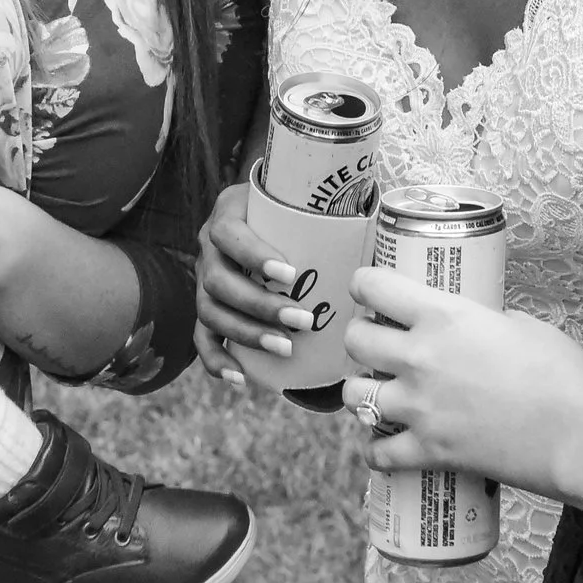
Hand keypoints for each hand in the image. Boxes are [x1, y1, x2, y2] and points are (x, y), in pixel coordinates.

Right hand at [195, 178, 313, 381]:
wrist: (278, 218)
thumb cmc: (302, 213)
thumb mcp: (307, 204)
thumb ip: (333, 217)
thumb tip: (380, 239)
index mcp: (230, 212)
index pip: (228, 233)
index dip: (253, 255)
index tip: (292, 274)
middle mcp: (210, 247)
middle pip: (218, 279)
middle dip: (259, 305)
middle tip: (303, 321)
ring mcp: (205, 279)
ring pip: (209, 311)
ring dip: (246, 334)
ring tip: (285, 347)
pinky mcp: (208, 307)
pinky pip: (201, 336)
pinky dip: (217, 359)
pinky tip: (240, 378)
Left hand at [339, 266, 582, 497]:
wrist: (581, 435)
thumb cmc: (564, 374)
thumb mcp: (522, 324)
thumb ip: (487, 321)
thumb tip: (478, 326)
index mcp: (443, 315)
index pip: (374, 286)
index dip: (365, 285)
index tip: (368, 291)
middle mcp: (421, 357)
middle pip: (355, 340)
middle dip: (362, 339)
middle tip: (379, 345)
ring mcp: (420, 407)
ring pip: (353, 396)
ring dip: (361, 393)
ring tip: (378, 394)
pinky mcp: (430, 450)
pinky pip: (380, 453)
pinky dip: (378, 452)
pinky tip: (384, 448)